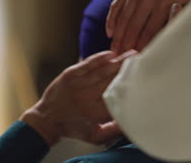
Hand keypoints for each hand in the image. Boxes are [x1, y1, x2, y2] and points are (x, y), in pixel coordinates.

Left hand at [20, 50, 136, 145]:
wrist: (46, 120)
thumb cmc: (74, 129)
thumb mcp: (96, 137)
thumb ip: (115, 130)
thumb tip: (133, 122)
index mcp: (96, 113)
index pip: (118, 96)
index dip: (132, 86)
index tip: (144, 79)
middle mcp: (87, 97)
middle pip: (112, 80)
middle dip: (129, 70)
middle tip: (144, 62)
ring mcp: (77, 84)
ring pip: (102, 70)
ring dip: (119, 61)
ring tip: (133, 55)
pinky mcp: (69, 75)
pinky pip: (88, 64)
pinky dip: (100, 58)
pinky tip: (111, 54)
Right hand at [106, 0, 190, 53]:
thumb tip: (190, 35)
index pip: (152, 30)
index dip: (144, 46)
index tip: (139, 60)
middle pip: (135, 26)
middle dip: (127, 45)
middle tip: (121, 62)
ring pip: (124, 16)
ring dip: (118, 35)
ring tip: (114, 52)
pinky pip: (117, 4)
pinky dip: (112, 19)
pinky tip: (109, 33)